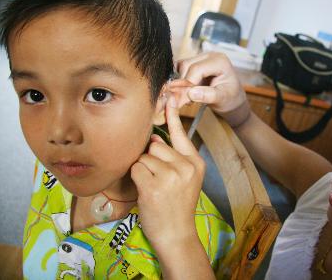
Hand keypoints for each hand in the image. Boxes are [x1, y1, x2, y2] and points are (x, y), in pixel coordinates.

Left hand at [130, 96, 204, 246]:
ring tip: (154, 188)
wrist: (177, 234)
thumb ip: (175, 158)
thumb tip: (156, 141)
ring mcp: (171, 176)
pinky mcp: (155, 186)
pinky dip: (137, 179)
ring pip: (144, 157)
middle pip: (156, 146)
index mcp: (195, 163)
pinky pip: (136, 168)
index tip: (168, 97)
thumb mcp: (185, 179)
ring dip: (143, 171)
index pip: (181, 135)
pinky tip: (147, 192)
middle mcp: (186, 166)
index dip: (173, 116)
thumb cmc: (177, 206)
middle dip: (151, 160)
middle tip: (158, 180)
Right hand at [172, 52, 247, 115]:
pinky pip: (181, 69)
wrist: (231, 98)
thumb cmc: (230, 97)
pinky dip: (181, 80)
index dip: (188, 84)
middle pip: (187, 65)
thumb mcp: (222, 99)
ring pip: (182, 67)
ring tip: (189, 97)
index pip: (197, 69)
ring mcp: (202, 58)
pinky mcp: (195, 63)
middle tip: (185, 101)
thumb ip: (208, 96)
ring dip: (181, 83)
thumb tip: (191, 93)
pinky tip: (188, 91)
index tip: (184, 100)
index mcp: (219, 61)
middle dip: (183, 84)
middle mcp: (210, 56)